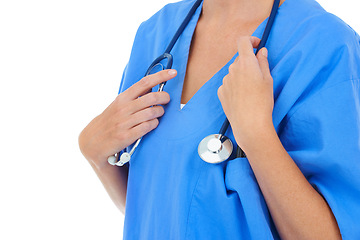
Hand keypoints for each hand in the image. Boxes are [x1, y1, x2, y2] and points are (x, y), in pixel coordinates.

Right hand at [79, 70, 176, 167]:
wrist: (93, 141)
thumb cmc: (111, 121)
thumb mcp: (119, 105)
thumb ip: (134, 97)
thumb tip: (153, 86)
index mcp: (122, 98)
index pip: (144, 82)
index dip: (160, 76)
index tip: (173, 73)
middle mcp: (123, 108)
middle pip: (152, 97)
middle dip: (164, 97)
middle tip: (167, 100)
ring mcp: (125, 122)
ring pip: (152, 112)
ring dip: (160, 112)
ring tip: (158, 113)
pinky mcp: (127, 136)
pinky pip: (148, 126)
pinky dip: (154, 124)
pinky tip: (153, 124)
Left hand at [218, 36, 273, 150]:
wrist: (249, 123)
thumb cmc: (262, 102)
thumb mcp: (268, 80)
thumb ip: (263, 62)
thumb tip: (261, 51)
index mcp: (245, 63)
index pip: (243, 41)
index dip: (250, 40)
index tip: (256, 45)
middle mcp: (232, 69)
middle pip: (240, 59)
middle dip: (248, 63)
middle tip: (259, 76)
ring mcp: (225, 81)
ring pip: (234, 72)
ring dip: (241, 76)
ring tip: (251, 91)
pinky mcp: (221, 92)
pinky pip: (228, 84)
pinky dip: (235, 86)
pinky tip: (242, 98)